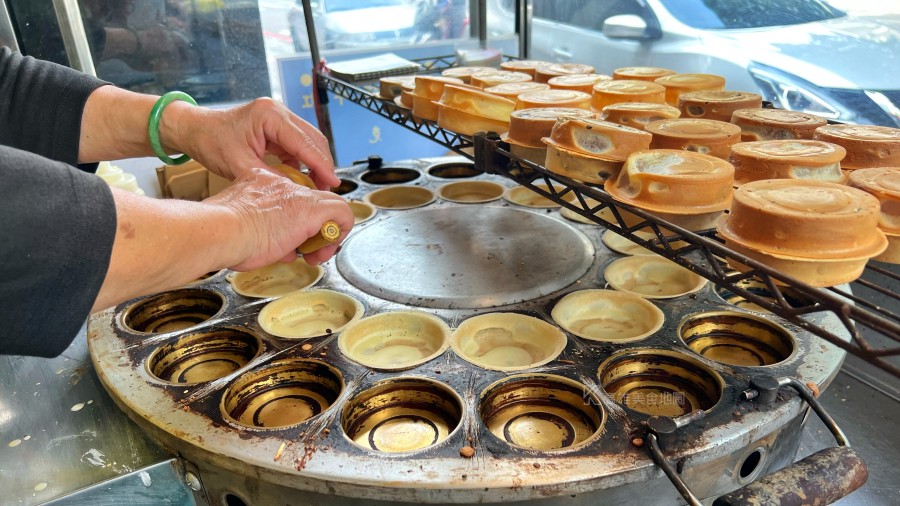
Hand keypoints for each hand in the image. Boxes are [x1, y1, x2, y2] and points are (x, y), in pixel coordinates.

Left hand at [176, 98, 338, 189]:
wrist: (194, 130)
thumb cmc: (210, 142)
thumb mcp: (240, 166)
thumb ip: (271, 177)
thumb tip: (296, 192)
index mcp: (269, 115)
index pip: (304, 142)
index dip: (321, 164)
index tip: (332, 183)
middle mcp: (277, 112)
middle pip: (313, 139)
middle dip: (322, 164)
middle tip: (327, 188)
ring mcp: (278, 118)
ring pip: (308, 142)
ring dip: (314, 163)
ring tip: (316, 186)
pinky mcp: (276, 127)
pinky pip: (297, 145)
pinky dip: (302, 161)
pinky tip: (303, 178)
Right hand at [206, 168, 352, 269]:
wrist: (220, 231)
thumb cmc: (221, 234)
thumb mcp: (238, 224)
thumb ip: (257, 228)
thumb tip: (276, 246)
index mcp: (259, 181)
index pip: (289, 198)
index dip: (295, 222)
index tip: (290, 240)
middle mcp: (280, 182)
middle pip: (309, 203)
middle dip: (311, 231)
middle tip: (306, 252)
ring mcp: (297, 194)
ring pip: (327, 207)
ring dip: (324, 236)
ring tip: (313, 255)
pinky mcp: (312, 208)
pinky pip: (342, 212)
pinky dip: (340, 232)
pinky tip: (324, 250)